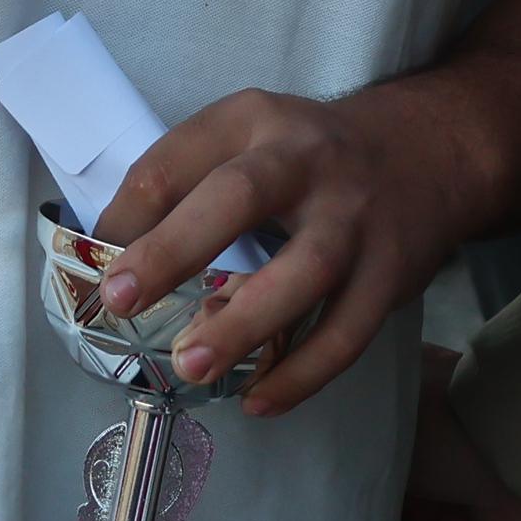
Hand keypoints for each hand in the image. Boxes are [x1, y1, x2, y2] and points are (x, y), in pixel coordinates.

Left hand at [93, 84, 490, 416]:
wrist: (426, 151)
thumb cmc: (309, 159)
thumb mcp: (250, 138)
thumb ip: (190, 187)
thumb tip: (111, 264)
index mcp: (253, 120)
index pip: (175, 158)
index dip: (127, 215)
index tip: (95, 268)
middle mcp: (306, 159)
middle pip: (240, 197)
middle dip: (175, 248)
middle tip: (122, 300)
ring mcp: (355, 216)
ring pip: (305, 269)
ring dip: (244, 322)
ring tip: (191, 367)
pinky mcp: (392, 271)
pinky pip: (347, 331)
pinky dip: (302, 373)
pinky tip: (258, 400)